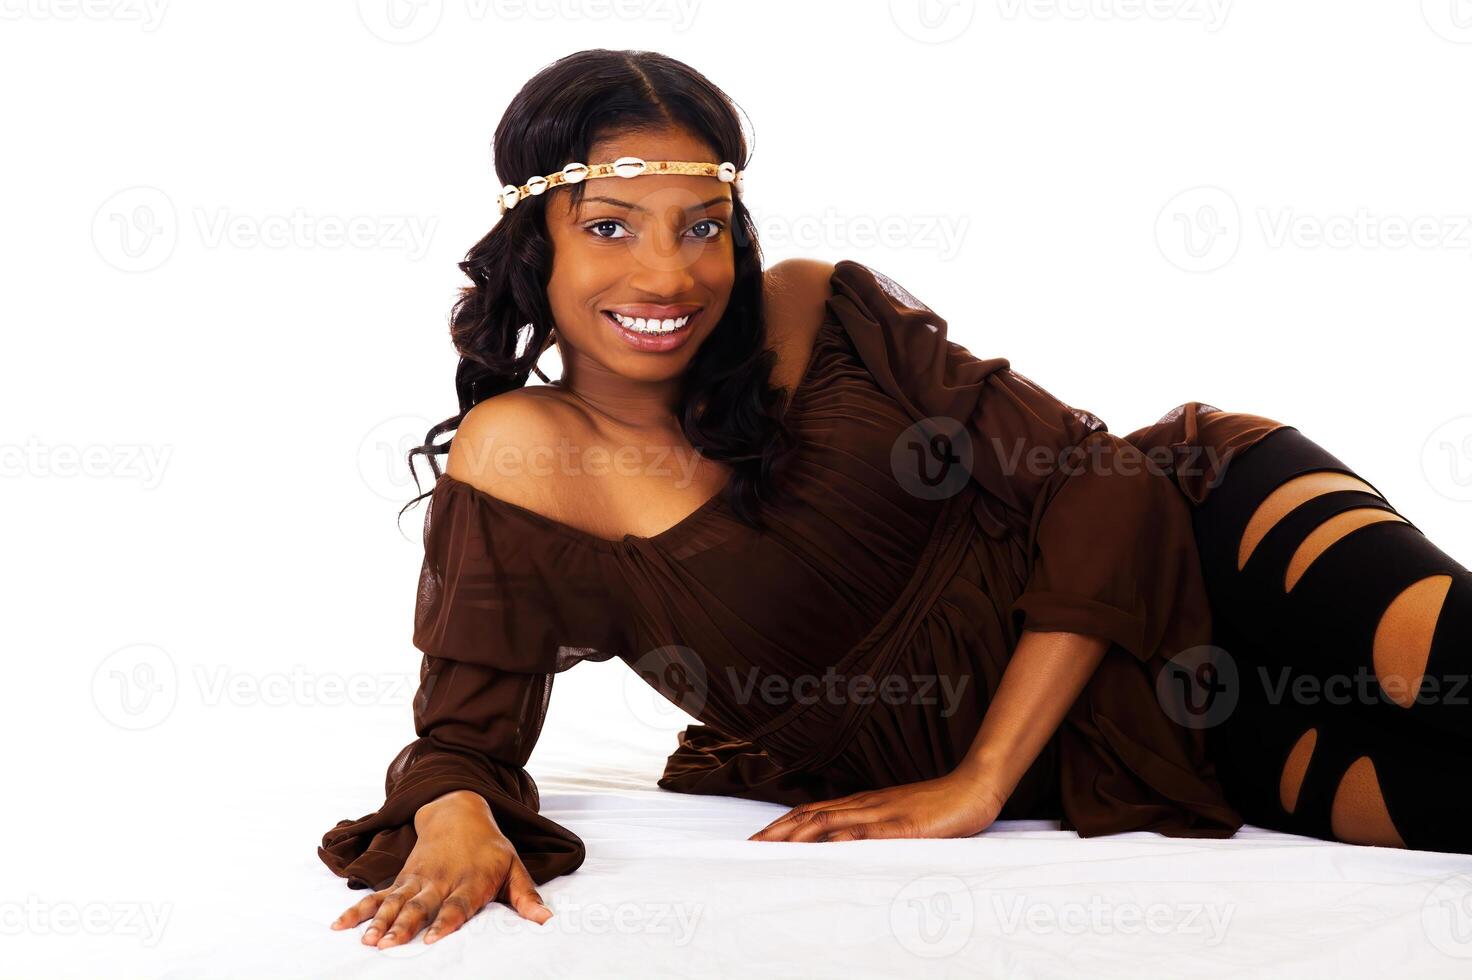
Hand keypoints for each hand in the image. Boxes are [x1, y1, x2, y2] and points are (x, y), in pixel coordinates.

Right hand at [330, 790, 552, 948]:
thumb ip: (526, 895)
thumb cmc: (490, 847)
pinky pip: (378, 896)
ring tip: (367, 940)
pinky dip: (359, 910)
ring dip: (380, 921)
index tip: (434, 939)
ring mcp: (418, 879)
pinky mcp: (402, 879)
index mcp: (471, 880)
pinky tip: (340, 925)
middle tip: (390, 945)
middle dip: (405, 926)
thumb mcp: (514, 866)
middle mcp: (441, 880)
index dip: (445, 921)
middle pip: (421, 906)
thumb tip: (547, 922)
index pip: (457, 904)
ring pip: (396, 902)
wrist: (458, 810)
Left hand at [746, 770, 1006, 842]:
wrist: (973, 786)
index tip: (757, 840)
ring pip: (830, 821)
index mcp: (862, 804)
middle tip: (749, 848)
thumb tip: (844, 843)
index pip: (812, 812)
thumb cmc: (938, 806)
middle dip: (777, 832)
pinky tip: (826, 848)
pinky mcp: (903, 825)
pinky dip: (843, 839)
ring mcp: (883, 813)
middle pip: (810, 815)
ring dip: (797, 835)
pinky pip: (870, 831)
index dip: (782, 825)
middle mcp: (864, 805)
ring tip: (772, 848)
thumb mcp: (899, 818)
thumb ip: (874, 828)